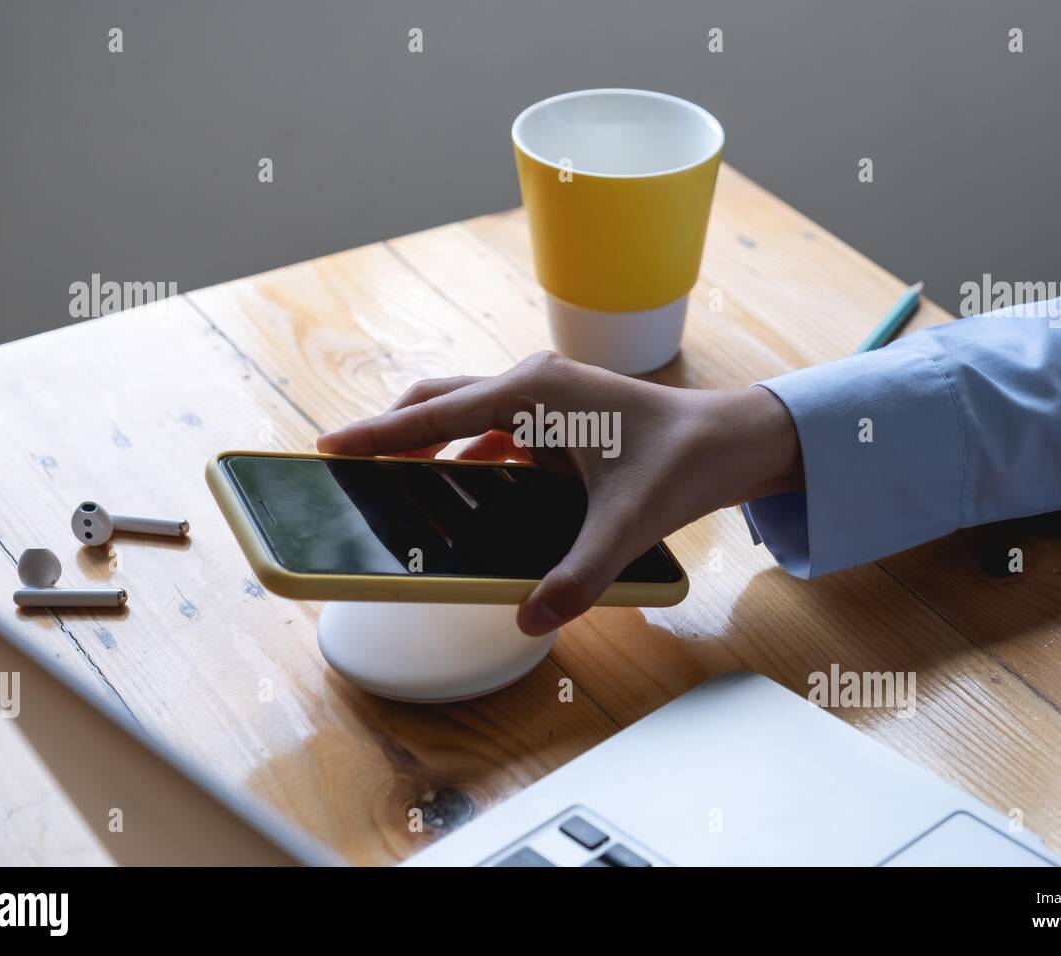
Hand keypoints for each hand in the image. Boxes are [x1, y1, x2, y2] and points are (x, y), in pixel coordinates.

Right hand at [317, 351, 801, 635]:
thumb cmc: (684, 462)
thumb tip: (529, 617)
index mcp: (537, 392)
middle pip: (439, 404)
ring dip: (429, 448)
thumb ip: (580, 573)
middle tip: (350, 473)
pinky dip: (466, 459)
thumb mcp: (629, 522)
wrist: (732, 440)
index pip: (438, 413)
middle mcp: (533, 385)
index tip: (328, 448)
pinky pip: (492, 434)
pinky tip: (461, 497)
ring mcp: (544, 399)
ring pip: (463, 416)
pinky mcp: (555, 419)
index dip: (379, 434)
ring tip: (395, 491)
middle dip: (393, 435)